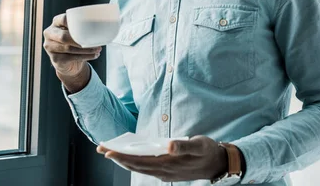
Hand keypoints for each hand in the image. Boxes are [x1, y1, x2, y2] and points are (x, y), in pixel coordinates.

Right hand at [43, 13, 100, 78]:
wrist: (68, 62)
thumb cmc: (74, 42)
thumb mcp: (75, 32)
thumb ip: (82, 27)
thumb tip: (102, 25)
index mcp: (56, 23)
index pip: (63, 19)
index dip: (73, 21)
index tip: (86, 24)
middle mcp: (50, 34)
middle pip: (63, 36)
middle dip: (80, 39)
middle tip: (95, 41)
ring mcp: (50, 47)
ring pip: (69, 48)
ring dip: (86, 49)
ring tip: (98, 49)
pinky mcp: (55, 59)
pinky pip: (71, 57)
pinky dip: (85, 56)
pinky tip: (94, 55)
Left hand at [96, 136, 227, 181]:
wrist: (217, 164)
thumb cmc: (207, 151)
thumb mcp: (198, 145)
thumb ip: (184, 146)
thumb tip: (169, 146)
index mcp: (168, 163)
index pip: (140, 160)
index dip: (123, 156)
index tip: (108, 151)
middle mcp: (164, 171)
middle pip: (136, 165)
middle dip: (118, 158)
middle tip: (101, 149)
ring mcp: (165, 173)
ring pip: (140, 168)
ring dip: (124, 161)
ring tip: (111, 153)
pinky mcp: (167, 172)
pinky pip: (146, 168)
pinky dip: (135, 163)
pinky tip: (131, 157)